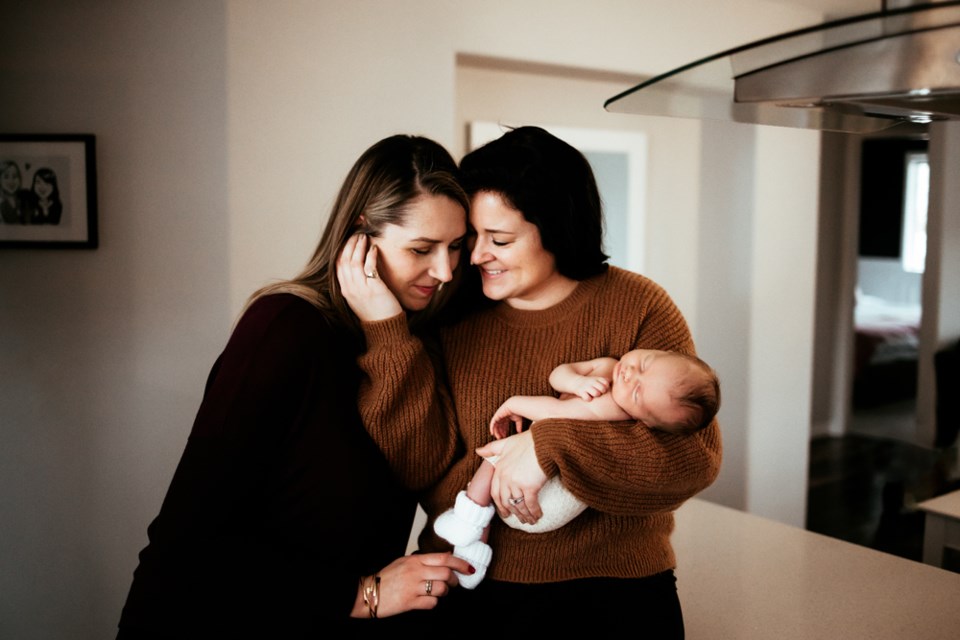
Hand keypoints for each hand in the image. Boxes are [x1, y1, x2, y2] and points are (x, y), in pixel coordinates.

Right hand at [336, 233, 402, 321]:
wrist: (384, 328)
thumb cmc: (375, 311)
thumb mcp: (359, 297)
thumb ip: (355, 283)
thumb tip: (358, 266)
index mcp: (344, 289)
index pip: (338, 264)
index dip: (342, 248)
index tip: (348, 238)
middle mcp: (350, 288)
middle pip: (344, 259)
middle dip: (349, 243)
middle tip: (356, 232)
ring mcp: (361, 288)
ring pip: (354, 261)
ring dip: (359, 246)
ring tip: (364, 237)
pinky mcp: (373, 288)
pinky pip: (369, 267)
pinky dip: (370, 255)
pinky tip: (374, 248)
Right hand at [357, 552, 472, 617]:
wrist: (368, 592)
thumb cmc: (386, 577)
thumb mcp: (404, 562)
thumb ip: (423, 561)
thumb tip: (444, 559)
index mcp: (415, 560)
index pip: (444, 558)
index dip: (460, 563)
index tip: (468, 568)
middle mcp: (415, 572)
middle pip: (446, 573)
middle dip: (455, 580)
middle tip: (454, 583)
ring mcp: (412, 587)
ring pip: (441, 589)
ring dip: (444, 592)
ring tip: (439, 592)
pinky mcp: (410, 602)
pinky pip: (431, 603)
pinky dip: (433, 603)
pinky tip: (427, 601)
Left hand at [476, 430, 546, 524]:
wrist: (545, 441)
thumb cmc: (528, 441)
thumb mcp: (507, 443)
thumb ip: (492, 448)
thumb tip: (478, 451)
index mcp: (500, 469)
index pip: (495, 492)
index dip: (499, 504)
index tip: (504, 511)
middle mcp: (506, 478)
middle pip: (506, 501)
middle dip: (512, 512)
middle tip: (518, 519)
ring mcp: (516, 483)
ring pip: (518, 505)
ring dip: (524, 515)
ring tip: (530, 521)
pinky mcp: (530, 487)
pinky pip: (530, 505)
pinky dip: (534, 512)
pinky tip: (538, 516)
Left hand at [489, 401, 523, 438]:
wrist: (515, 406)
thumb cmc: (517, 411)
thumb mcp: (518, 420)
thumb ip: (518, 426)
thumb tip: (519, 432)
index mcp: (507, 417)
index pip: (504, 425)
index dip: (504, 431)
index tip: (505, 436)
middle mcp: (502, 417)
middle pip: (499, 426)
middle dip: (500, 432)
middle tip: (501, 438)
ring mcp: (499, 416)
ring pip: (495, 425)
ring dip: (496, 431)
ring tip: (498, 437)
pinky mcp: (496, 416)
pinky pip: (492, 423)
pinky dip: (492, 428)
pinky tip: (492, 433)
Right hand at [572, 375, 609, 400]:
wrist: (575, 382)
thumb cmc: (590, 382)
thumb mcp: (597, 379)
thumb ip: (606, 380)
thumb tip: (614, 382)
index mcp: (597, 379)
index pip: (606, 383)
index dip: (606, 387)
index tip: (603, 389)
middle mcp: (592, 382)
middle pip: (603, 389)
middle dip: (602, 392)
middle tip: (599, 393)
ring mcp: (586, 387)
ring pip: (596, 393)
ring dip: (596, 395)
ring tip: (593, 395)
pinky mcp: (580, 392)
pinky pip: (587, 398)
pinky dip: (588, 399)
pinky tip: (587, 397)